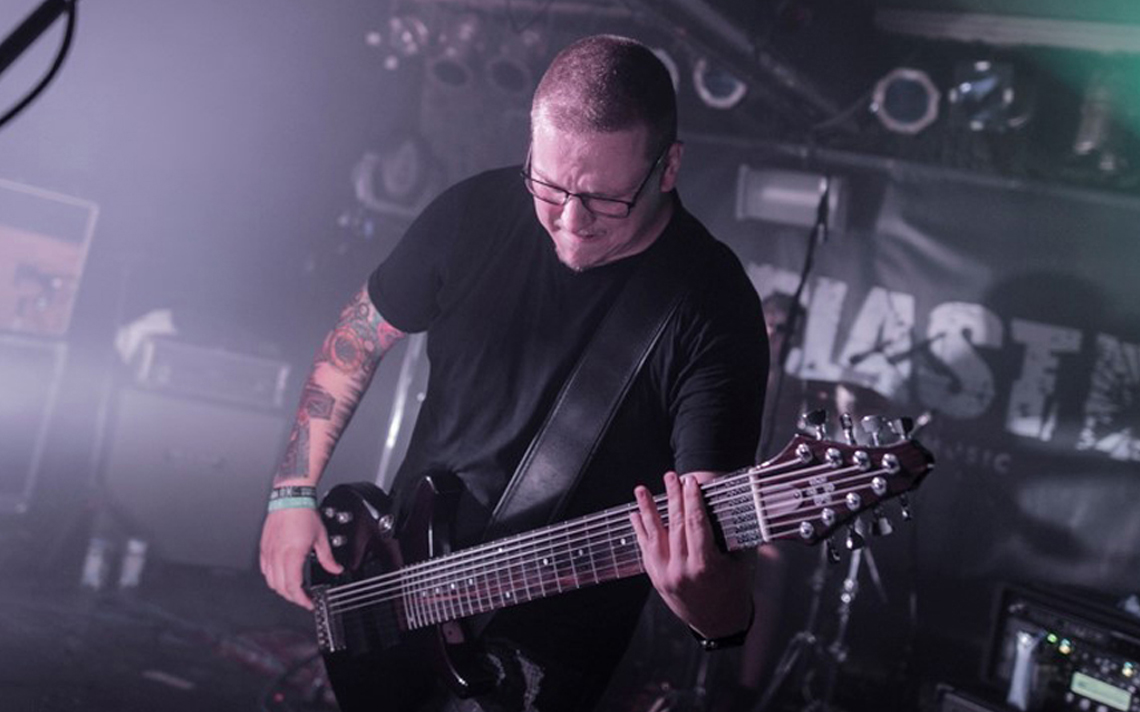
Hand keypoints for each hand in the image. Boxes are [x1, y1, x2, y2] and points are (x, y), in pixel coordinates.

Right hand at [259, 507, 342, 609]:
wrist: (290, 497)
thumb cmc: (304, 513)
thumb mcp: (321, 537)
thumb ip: (328, 558)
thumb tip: (335, 569)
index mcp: (292, 554)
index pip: (293, 587)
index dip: (301, 599)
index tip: (309, 602)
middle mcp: (278, 555)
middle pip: (281, 588)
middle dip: (293, 597)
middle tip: (304, 598)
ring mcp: (269, 552)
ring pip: (271, 581)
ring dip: (282, 589)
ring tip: (294, 589)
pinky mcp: (264, 547)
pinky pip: (265, 569)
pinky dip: (272, 578)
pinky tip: (282, 576)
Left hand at [630, 471, 753, 637]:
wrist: (719, 624)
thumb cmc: (733, 591)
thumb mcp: (738, 562)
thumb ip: (729, 536)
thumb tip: (725, 505)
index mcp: (705, 566)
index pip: (696, 524)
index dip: (692, 500)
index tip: (690, 481)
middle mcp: (682, 570)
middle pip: (676, 525)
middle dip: (673, 497)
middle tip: (670, 476)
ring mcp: (666, 576)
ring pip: (654, 536)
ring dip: (647, 510)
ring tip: (641, 490)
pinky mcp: (656, 579)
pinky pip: (645, 550)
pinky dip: (641, 531)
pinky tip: (636, 515)